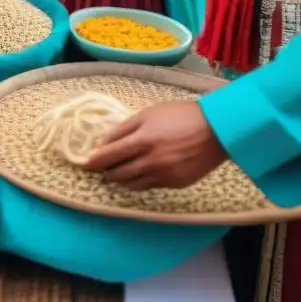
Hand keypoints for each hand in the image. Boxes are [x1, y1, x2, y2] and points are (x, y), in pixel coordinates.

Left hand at [82, 101, 227, 189]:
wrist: (217, 130)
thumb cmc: (180, 116)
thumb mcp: (147, 114)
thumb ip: (122, 129)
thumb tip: (100, 143)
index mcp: (142, 141)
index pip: (108, 156)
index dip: (93, 161)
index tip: (83, 163)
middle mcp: (151, 162)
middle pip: (117, 174)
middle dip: (105, 171)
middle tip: (99, 167)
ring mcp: (164, 175)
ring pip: (131, 184)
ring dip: (119, 180)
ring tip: (114, 173)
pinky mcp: (175, 184)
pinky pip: (148, 186)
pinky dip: (138, 182)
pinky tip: (136, 174)